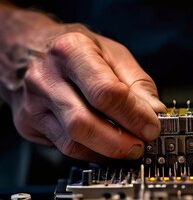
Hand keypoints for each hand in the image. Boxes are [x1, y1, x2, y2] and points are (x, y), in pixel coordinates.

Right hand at [0, 6, 165, 161]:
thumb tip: (156, 113)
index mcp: (71, 51)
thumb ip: (138, 83)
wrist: (31, 48)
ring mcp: (33, 103)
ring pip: (72, 142)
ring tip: (127, 147)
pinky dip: (91, 151)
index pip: (105, 92)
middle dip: (118, 142)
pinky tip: (105, 144)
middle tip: (140, 146)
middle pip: (83, 123)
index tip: (152, 128)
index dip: (133, 115)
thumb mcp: (114, 54)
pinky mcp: (29, 123)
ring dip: (106, 151)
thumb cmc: (79, 50)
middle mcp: (45, 77)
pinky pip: (64, 147)